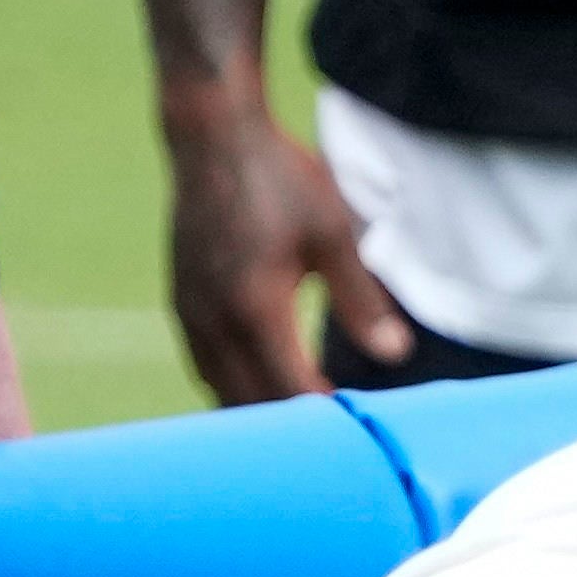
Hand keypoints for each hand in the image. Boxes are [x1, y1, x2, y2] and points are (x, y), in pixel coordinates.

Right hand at [161, 92, 411, 401]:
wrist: (212, 136)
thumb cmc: (279, 179)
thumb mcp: (335, 234)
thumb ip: (361, 299)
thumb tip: (394, 353)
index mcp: (255, 310)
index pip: (291, 391)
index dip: (325, 418)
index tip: (359, 432)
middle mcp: (214, 319)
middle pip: (250, 403)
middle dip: (291, 427)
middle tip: (335, 440)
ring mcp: (190, 310)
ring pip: (220, 388)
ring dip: (258, 409)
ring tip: (302, 426)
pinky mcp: (181, 299)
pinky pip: (204, 363)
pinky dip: (233, 384)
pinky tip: (263, 387)